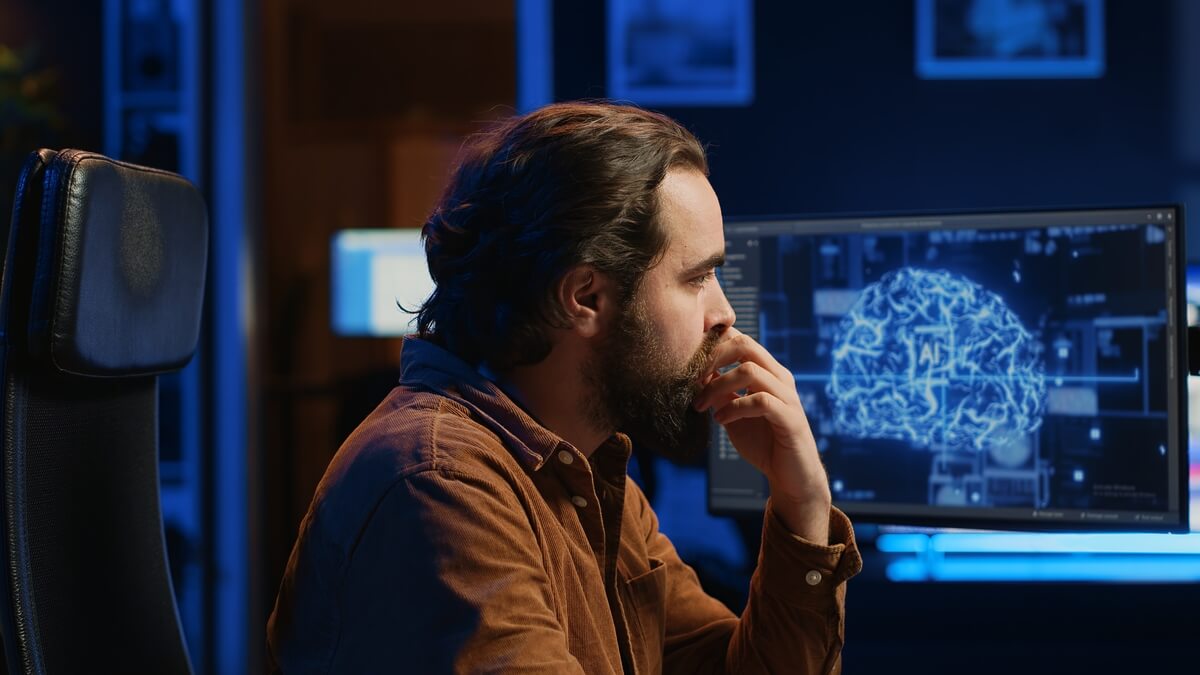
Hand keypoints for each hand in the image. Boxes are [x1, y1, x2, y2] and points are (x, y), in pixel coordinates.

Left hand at [694, 327, 831, 542]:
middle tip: (693, 379)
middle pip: (745, 344)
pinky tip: (721, 421)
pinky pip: (760, 401)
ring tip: (701, 406)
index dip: (713, 341)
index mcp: (766, 372)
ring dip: (717, 386)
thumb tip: (695, 374)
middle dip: (713, 358)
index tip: (689, 359)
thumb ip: (719, 392)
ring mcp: (787, 396)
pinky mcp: (790, 418)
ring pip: (750, 371)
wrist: (789, 476)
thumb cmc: (762, 442)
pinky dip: (734, 408)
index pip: (740, 339)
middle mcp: (778, 377)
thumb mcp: (732, 412)